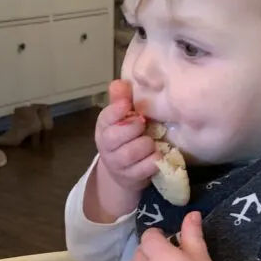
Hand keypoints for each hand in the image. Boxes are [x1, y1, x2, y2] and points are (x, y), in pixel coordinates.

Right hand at [84, 80, 159, 222]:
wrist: (123, 171)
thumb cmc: (126, 137)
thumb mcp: (122, 117)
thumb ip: (122, 99)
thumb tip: (120, 82)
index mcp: (104, 126)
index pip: (105, 117)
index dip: (116, 110)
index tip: (127, 105)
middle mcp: (106, 145)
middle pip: (115, 137)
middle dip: (134, 128)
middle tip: (144, 124)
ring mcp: (117, 164)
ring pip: (131, 153)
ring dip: (146, 145)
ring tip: (152, 141)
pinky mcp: (131, 177)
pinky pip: (145, 168)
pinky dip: (154, 161)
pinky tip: (157, 155)